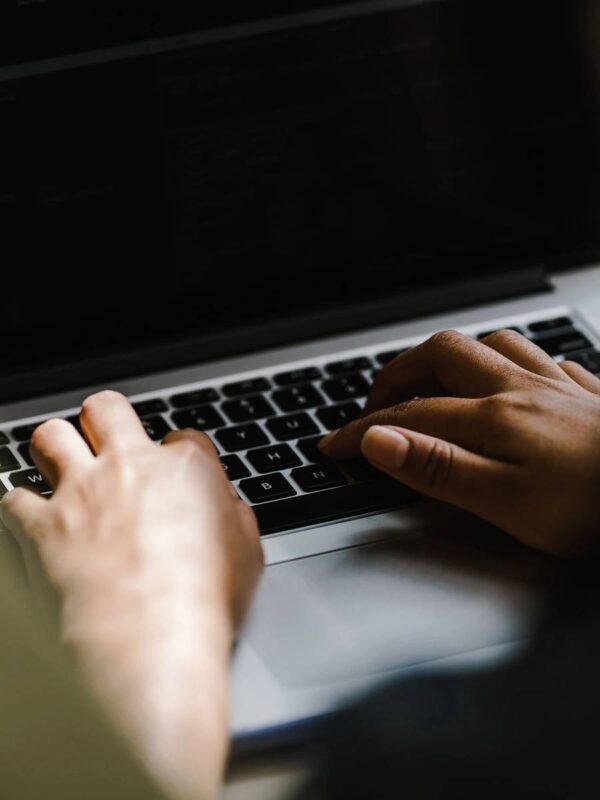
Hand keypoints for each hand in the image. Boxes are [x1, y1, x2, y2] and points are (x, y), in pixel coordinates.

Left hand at [0, 390, 262, 799]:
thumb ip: (234, 515)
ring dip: (55, 448)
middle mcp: (129, 467)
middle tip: (106, 441)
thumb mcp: (248, 553)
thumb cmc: (204, 602)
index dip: (179, 456)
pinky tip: (29, 520)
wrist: (149, 640)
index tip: (175, 478)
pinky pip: (14, 498)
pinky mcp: (43, 527)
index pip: (182, 436)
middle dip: (104, 419)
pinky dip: (20, 507)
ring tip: (60, 467)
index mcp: (185, 468)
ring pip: (51, 436)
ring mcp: (81, 493)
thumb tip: (226, 507)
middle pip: (106, 409)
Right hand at [319, 330, 599, 556]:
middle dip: (398, 373)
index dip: (362, 431)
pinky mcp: (587, 394)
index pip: (408, 416)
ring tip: (432, 380)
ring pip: (492, 345)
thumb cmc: (595, 508)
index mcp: (493, 419)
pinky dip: (511, 361)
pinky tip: (513, 377)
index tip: (333, 446)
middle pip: (443, 356)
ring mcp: (556, 387)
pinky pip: (541, 357)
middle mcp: (520, 391)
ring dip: (451, 357)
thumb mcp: (507, 504)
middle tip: (376, 403)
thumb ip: (438, 468)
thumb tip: (380, 441)